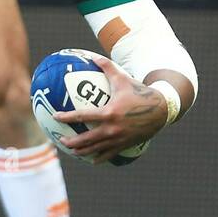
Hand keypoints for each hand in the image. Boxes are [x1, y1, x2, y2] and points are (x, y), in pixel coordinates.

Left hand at [52, 55, 167, 163]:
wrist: (161, 109)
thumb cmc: (139, 93)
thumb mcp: (123, 79)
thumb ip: (107, 67)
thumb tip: (93, 56)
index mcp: (109, 113)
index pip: (83, 116)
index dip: (67, 117)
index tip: (56, 117)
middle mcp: (112, 128)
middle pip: (86, 139)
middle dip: (71, 141)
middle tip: (61, 140)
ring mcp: (118, 139)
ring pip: (96, 149)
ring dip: (82, 151)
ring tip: (72, 151)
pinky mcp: (125, 145)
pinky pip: (109, 155)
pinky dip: (99, 158)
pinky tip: (92, 160)